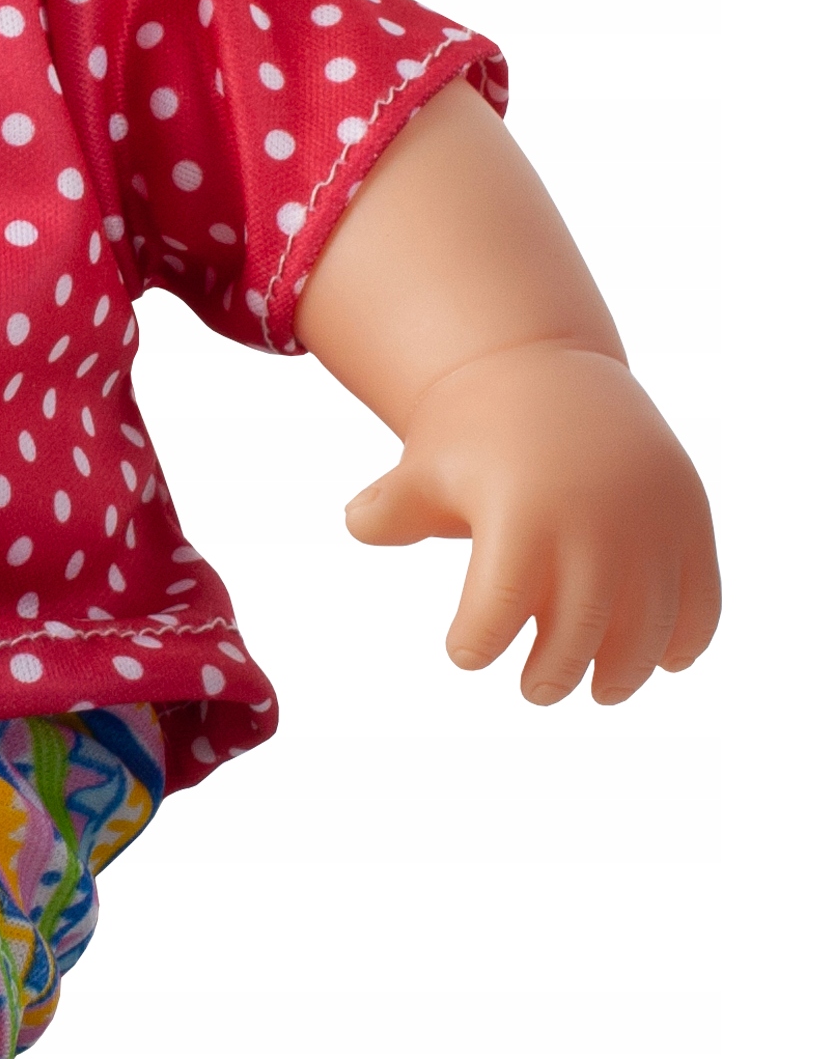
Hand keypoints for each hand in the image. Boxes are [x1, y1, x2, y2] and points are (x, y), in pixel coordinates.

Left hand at [342, 343, 719, 704]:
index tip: (465, 654)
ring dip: (626, 670)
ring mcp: (650, 523)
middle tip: (536, 690)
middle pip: (580, 630)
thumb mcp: (424, 465)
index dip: (478, 642)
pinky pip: (700, 596)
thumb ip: (390, 510)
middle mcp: (593, 523)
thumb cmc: (475, 430)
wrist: (549, 368)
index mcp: (520, 514)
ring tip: (602, 690)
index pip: (498, 609)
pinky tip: (665, 661)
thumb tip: (358, 524)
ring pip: (647, 626)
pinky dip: (687, 637)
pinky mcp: (689, 519)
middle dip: (554, 671)